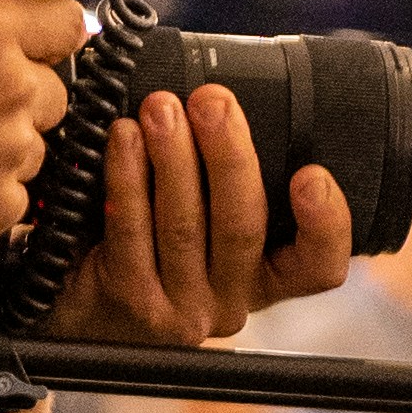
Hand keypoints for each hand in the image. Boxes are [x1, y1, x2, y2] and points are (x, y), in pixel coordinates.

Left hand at [45, 85, 354, 348]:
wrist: (85, 312)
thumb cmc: (155, 252)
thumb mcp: (207, 228)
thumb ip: (230, 183)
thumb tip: (226, 100)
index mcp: (265, 278)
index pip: (318, 266)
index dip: (325, 224)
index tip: (311, 175)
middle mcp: (230, 301)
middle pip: (243, 228)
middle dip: (229, 154)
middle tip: (213, 101)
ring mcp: (181, 310)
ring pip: (184, 225)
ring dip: (172, 156)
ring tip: (161, 107)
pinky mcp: (130, 303)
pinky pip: (131, 231)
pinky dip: (127, 176)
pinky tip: (123, 138)